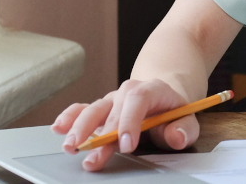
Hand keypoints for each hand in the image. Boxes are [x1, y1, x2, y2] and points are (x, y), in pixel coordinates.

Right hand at [51, 78, 199, 170]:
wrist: (163, 98)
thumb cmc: (173, 113)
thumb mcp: (187, 120)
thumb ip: (184, 129)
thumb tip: (175, 136)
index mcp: (151, 90)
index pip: (138, 100)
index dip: (130, 121)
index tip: (126, 145)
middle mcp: (127, 92)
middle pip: (111, 108)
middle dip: (100, 134)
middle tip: (92, 155)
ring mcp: (112, 100)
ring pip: (93, 109)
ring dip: (79, 127)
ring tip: (70, 146)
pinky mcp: (101, 109)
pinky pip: (82, 109)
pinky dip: (69, 117)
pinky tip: (58, 128)